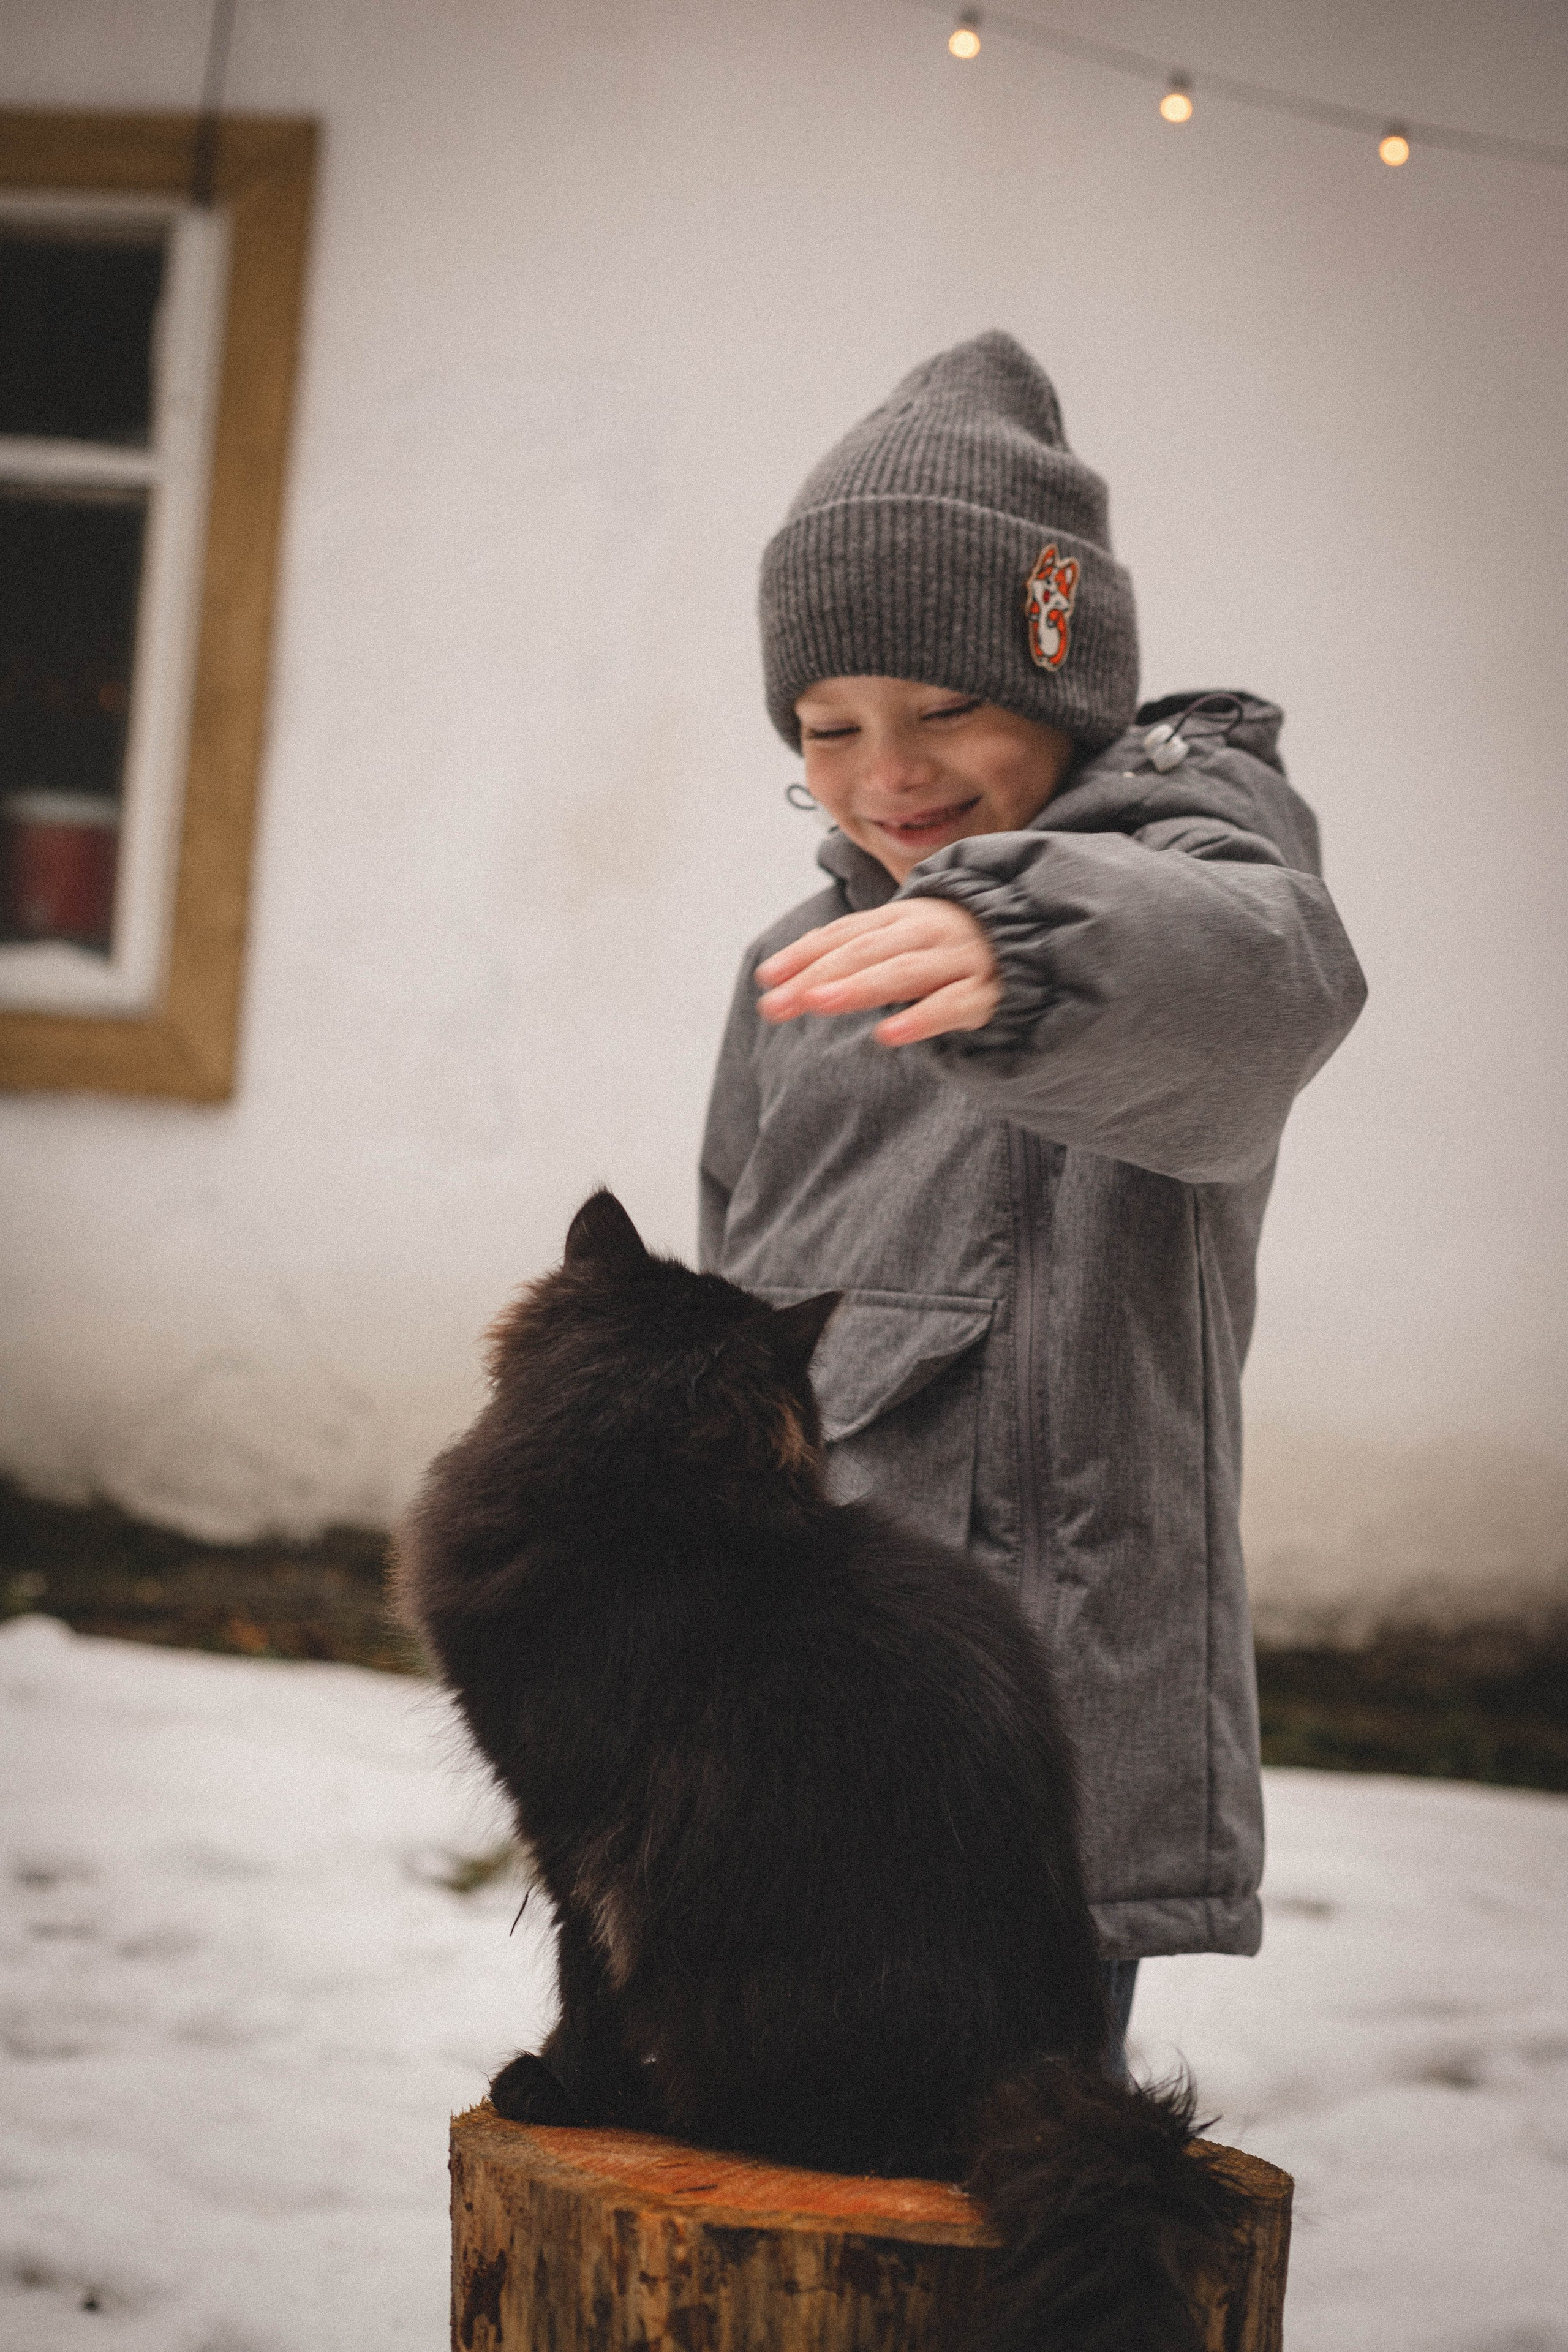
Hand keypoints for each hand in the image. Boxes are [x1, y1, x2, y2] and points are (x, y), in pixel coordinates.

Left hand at [755, 899, 1000, 1046]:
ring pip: (905, 972)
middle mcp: (928, 932)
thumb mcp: (900, 937)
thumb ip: (849, 950)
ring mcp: (959, 960)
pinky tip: (888, 1035)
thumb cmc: (946, 945)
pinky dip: (921, 1019)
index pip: (845, 934)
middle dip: (819, 974)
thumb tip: (782, 975)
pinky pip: (952, 1006)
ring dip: (859, 987)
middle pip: (866, 952)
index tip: (767, 978)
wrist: (1031, 938)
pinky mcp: (986, 993)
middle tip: (779, 1002)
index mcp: (902, 917)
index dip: (805, 954)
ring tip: (818, 1003)